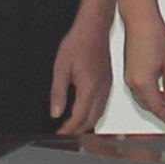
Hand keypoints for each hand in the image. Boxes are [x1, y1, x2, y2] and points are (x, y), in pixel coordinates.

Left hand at [48, 15, 112, 133]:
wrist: (94, 28)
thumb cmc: (78, 43)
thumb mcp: (61, 67)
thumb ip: (58, 93)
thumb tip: (55, 113)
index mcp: (88, 88)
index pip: (79, 117)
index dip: (68, 129)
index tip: (59, 134)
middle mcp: (101, 90)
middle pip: (91, 120)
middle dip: (78, 131)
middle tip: (65, 135)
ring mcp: (106, 86)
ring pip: (99, 114)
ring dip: (86, 124)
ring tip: (74, 128)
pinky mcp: (108, 82)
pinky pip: (103, 105)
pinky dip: (94, 115)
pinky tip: (86, 114)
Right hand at [118, 0, 164, 126]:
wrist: (141, 21)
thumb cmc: (155, 37)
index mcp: (143, 83)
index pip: (158, 109)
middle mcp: (132, 83)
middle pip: (149, 107)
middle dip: (163, 114)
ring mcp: (128, 78)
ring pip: (143, 100)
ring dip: (156, 105)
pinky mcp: (128, 73)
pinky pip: (139, 92)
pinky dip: (150, 97)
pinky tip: (161, 94)